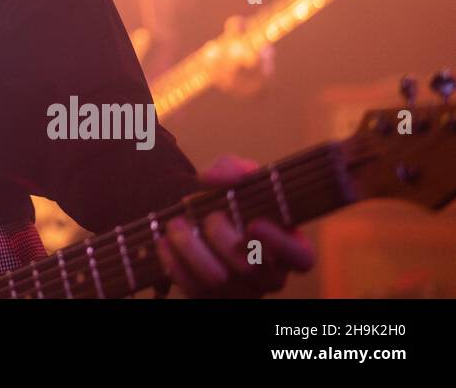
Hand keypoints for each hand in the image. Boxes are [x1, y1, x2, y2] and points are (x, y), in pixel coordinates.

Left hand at [154, 153, 314, 297]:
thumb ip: (233, 168)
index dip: (280, 245)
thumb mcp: (236, 176)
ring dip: (191, 248)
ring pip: (217, 281)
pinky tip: (164, 241)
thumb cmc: (229, 199)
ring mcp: (240, 291)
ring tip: (176, 224)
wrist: (198, 219)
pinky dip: (174, 263)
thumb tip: (221, 179)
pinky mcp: (210, 298)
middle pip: (251, 268)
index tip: (253, 223)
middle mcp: (268, 275)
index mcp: (287, 245)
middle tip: (209, 217)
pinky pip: (192, 289)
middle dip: (223, 238)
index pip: (300, 258)